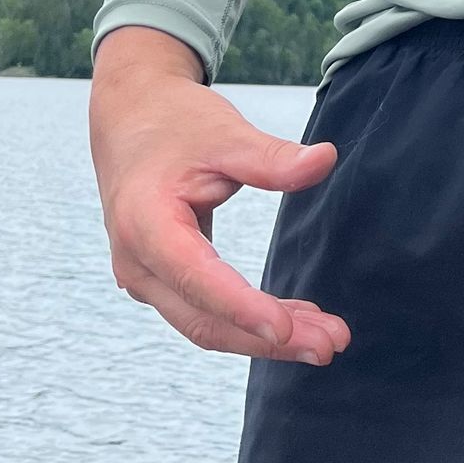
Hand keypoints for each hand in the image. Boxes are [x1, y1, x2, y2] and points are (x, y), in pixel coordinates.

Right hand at [89, 26, 350, 362]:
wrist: (131, 118)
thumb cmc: (174, 123)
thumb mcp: (225, 133)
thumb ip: (272, 157)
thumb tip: (326, 159)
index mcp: (145, 224)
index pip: (197, 279)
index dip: (243, 308)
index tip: (288, 327)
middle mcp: (137, 263)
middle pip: (204, 319)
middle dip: (268, 338)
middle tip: (331, 344)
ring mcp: (146, 277)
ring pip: (206, 324)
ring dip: (264, 338)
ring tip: (326, 339)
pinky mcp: (162, 280)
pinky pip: (205, 312)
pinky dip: (249, 322)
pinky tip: (296, 321)